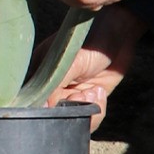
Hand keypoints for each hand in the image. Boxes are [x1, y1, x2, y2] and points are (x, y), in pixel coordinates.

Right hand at [47, 6, 148, 122]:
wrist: (120, 34)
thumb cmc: (93, 39)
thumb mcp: (72, 62)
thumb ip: (55, 85)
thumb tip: (41, 107)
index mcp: (39, 73)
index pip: (33, 101)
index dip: (46, 109)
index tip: (63, 102)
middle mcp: (51, 87)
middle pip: (52, 115)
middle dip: (69, 110)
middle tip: (83, 93)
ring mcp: (69, 95)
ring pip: (71, 120)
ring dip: (85, 110)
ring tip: (93, 91)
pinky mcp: (86, 100)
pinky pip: (87, 118)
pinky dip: (96, 110)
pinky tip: (99, 91)